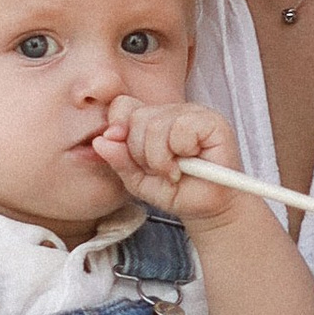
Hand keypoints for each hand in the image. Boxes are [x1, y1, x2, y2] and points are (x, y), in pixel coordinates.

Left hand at [93, 93, 244, 232]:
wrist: (208, 210)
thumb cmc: (177, 192)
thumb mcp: (138, 180)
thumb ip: (119, 160)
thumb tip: (100, 141)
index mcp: (154, 118)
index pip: (124, 104)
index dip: (118, 127)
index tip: (120, 149)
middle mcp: (174, 111)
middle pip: (138, 117)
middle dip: (141, 153)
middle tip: (159, 170)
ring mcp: (194, 113)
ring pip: (157, 123)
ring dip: (160, 158)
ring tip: (173, 171)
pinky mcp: (213, 122)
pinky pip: (182, 128)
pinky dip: (179, 152)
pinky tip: (189, 164)